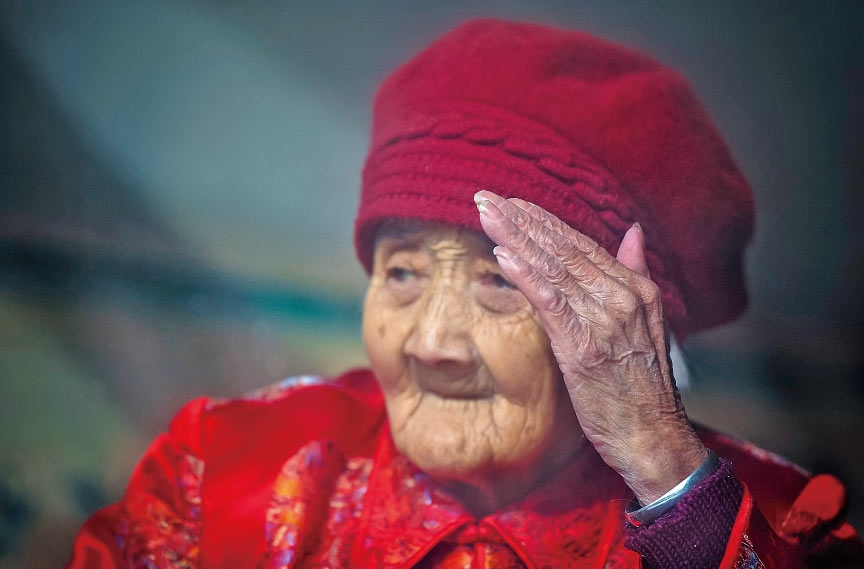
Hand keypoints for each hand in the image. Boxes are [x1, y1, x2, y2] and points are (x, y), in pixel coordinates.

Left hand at [475, 190, 705, 503]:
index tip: (513, 202)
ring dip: (515, 237)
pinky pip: (550, 302)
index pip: (581, 244)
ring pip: (553, 268)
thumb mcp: (648, 323)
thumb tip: (633, 232)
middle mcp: (622, 297)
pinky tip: (502, 255)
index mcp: (635, 289)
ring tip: (486, 213)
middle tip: (486, 195)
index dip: (544, 221)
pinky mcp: (584, 347)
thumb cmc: (641, 386)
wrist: (652, 436)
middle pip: (563, 248)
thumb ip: (635, 272)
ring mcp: (604, 320)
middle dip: (521, 219)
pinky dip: (526, 275)